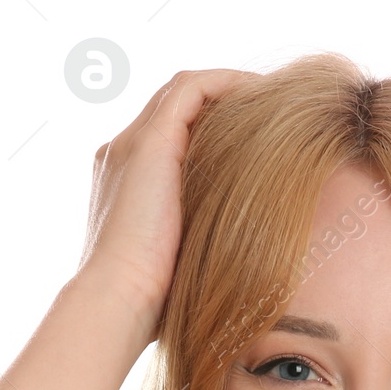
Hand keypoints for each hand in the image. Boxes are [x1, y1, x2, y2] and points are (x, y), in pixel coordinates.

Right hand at [75, 67, 259, 341]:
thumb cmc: (152, 305)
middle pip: (175, 109)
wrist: (119, 301)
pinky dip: (228, 84)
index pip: (168, 138)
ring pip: (183, 91)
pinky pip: (193, 89)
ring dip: (229, 89)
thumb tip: (244, 268)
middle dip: (222, 104)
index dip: (211, 133)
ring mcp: (132, 144)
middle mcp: (123, 156)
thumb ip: (201, 251)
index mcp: (127, 185)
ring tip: (271, 98)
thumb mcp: (181, 269)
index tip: (256, 144)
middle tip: (271, 113)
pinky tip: (262, 95)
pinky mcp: (151, 141)